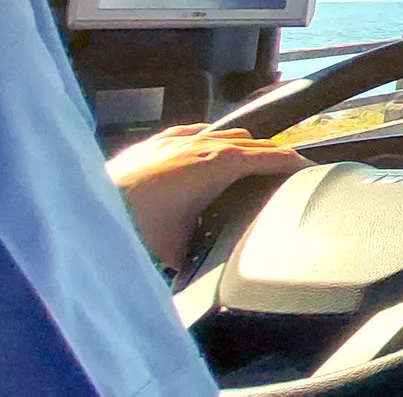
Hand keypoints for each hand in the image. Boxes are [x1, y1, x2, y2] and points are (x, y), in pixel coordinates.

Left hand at [106, 123, 310, 270]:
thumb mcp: (183, 247)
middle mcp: (207, 144)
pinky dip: (210, 140)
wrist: (90, 207)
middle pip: (256, 143)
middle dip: (274, 155)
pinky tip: (207, 146)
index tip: (311, 170)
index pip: (275, 158)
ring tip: (251, 160)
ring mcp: (180, 140)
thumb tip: (215, 269)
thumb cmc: (137, 226)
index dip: (297, 164)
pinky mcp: (157, 141)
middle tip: (287, 169)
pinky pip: (195, 133)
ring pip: (227, 134)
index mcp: (224, 164)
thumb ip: (207, 249)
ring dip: (244, 146)